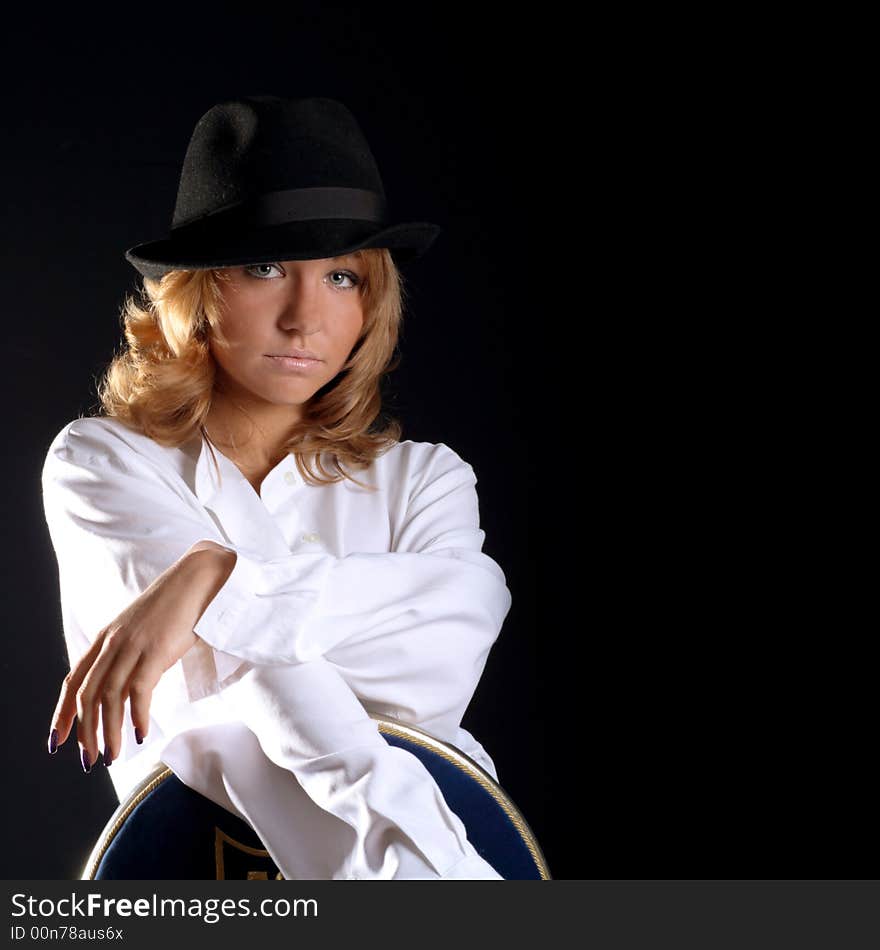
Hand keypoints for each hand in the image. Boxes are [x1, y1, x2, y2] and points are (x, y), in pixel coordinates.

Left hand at [47, 545, 235, 771]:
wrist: (199, 580)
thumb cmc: (175, 607)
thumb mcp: (141, 631)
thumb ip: (128, 657)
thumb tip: (123, 694)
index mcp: (105, 638)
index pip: (73, 681)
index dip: (62, 713)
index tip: (58, 740)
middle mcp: (112, 642)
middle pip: (87, 695)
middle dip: (84, 732)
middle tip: (89, 760)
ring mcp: (133, 645)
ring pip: (109, 697)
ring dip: (109, 732)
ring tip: (113, 756)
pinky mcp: (156, 650)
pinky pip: (139, 691)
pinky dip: (137, 716)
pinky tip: (140, 734)